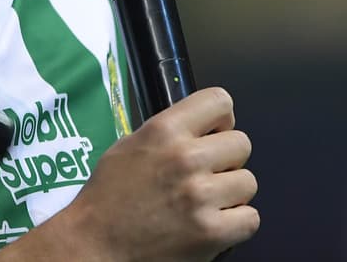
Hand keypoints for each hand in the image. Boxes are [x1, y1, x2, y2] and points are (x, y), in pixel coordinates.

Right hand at [0, 87, 257, 261]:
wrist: (96, 245)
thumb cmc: (108, 196)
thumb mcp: (130, 145)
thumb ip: (168, 132)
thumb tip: (203, 129)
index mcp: (163, 130)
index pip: (219, 100)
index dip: (221, 119)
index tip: (213, 135)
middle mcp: (185, 157)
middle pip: (242, 143)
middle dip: (228, 159)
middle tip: (207, 174)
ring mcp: (200, 196)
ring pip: (249, 182)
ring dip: (232, 193)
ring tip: (207, 202)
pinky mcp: (211, 232)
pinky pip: (251, 218)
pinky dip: (236, 223)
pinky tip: (213, 223)